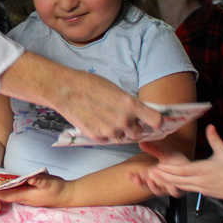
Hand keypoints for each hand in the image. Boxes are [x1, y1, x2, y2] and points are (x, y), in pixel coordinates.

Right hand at [0, 52, 162, 142]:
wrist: (65, 90)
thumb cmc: (90, 84)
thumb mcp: (116, 90)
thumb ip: (129, 103)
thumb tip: (139, 112)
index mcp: (131, 105)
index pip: (157, 120)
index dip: (155, 121)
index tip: (151, 120)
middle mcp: (124, 121)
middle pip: (139, 132)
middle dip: (134, 127)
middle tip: (123, 118)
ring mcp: (111, 131)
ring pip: (123, 136)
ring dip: (119, 130)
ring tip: (106, 118)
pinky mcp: (98, 137)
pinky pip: (108, 139)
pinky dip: (104, 133)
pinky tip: (95, 121)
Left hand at [0, 174, 70, 207]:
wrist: (66, 196)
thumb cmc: (57, 189)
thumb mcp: (49, 183)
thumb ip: (39, 181)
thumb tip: (30, 178)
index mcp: (25, 196)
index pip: (6, 195)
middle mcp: (23, 198)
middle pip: (4, 196)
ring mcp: (26, 198)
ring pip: (7, 195)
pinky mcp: (28, 195)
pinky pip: (13, 193)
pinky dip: (5, 190)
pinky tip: (0, 187)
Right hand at [133, 142, 191, 196]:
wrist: (191, 165)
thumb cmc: (177, 160)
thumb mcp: (164, 153)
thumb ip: (153, 149)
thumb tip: (141, 142)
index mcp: (154, 174)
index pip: (141, 177)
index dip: (134, 177)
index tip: (127, 174)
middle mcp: (159, 182)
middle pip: (146, 186)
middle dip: (140, 184)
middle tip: (136, 179)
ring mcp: (168, 187)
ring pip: (158, 191)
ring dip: (153, 187)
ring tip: (151, 181)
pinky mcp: (179, 189)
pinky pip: (174, 192)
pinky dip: (171, 189)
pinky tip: (170, 185)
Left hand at [141, 125, 222, 200]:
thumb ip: (215, 139)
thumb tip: (210, 126)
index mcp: (203, 169)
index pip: (182, 170)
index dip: (168, 170)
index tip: (157, 166)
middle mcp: (200, 180)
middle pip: (177, 179)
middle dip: (163, 176)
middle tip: (151, 173)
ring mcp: (201, 188)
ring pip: (181, 186)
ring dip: (168, 182)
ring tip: (157, 179)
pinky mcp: (204, 192)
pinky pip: (187, 189)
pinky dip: (177, 187)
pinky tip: (171, 184)